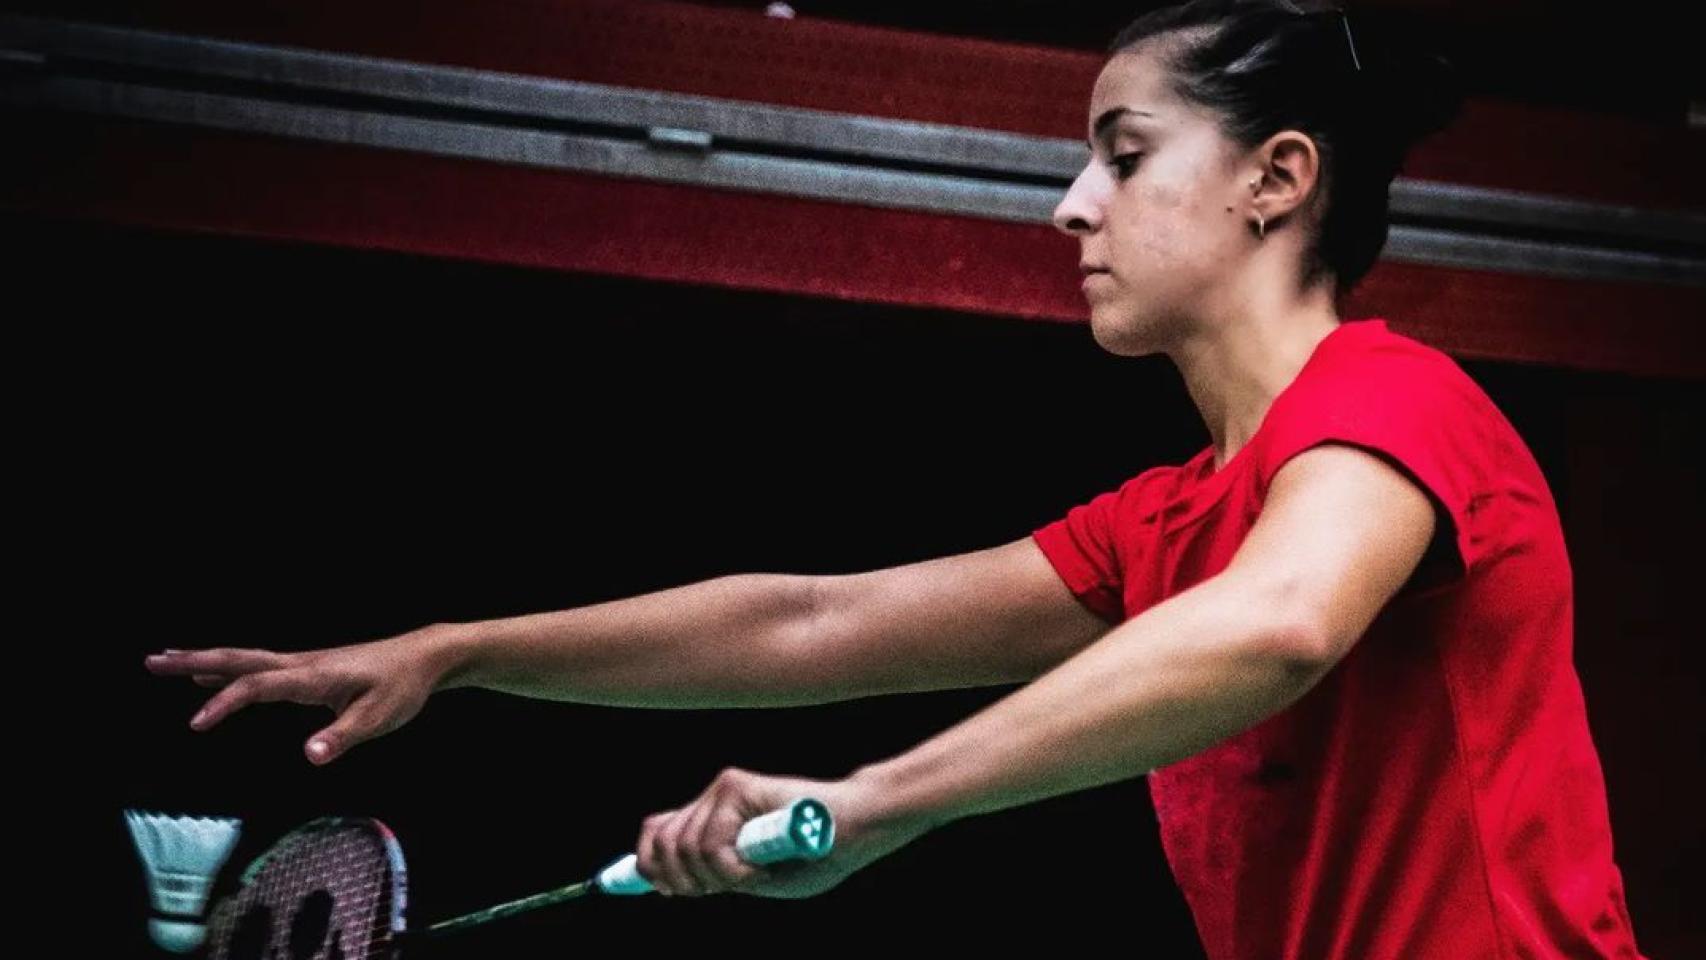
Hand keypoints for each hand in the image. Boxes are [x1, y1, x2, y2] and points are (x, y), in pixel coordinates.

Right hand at [144, 624, 466, 763]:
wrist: (424, 658)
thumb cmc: (401, 687)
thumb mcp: (378, 718)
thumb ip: (343, 737)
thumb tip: (310, 756)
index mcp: (312, 676)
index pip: (257, 686)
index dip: (224, 703)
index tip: (195, 723)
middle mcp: (301, 665)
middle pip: (239, 660)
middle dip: (194, 662)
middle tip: (152, 661)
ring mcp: (303, 664)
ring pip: (245, 659)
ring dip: (205, 661)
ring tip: (167, 662)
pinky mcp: (309, 670)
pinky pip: (259, 667)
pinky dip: (230, 668)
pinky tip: (215, 674)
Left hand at [634, 766, 935, 898]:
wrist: (855, 829)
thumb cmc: (814, 856)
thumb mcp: (753, 875)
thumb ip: (713, 873)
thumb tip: (663, 880)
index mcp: (712, 821)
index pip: (656, 835)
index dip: (647, 866)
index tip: (666, 889)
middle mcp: (711, 802)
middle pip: (660, 845)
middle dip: (683, 881)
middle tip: (724, 887)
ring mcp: (722, 792)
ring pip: (685, 849)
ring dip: (717, 877)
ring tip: (753, 875)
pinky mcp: (736, 787)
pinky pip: (710, 844)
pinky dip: (731, 869)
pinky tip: (758, 867)